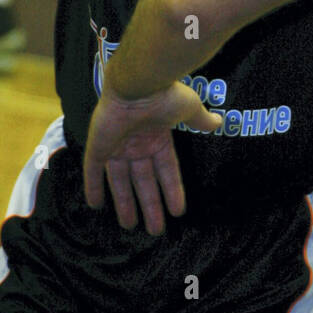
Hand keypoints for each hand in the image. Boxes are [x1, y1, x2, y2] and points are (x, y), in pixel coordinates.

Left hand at [83, 78, 221, 235]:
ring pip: (120, 180)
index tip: (178, 211)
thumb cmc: (165, 94)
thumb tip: (219, 121)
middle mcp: (137, 143)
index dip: (172, 190)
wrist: (138, 82)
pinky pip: (93, 169)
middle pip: (143, 181)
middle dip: (149, 205)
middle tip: (155, 230)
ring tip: (130, 226)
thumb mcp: (189, 108)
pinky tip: (95, 205)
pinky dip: (93, 186)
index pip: (166, 170)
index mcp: (158, 137)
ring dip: (125, 202)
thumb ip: (200, 119)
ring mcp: (117, 144)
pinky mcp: (99, 144)